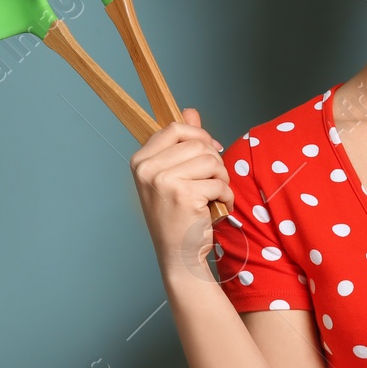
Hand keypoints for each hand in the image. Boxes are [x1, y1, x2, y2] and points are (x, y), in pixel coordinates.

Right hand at [129, 107, 234, 283]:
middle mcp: (147, 169)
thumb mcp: (175, 176)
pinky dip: (225, 196)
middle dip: (215, 162)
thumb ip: (182, 142)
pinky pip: (218, 182)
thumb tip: (190, 111)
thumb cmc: (177, 217)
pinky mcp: (183, 194)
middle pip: (198, 143)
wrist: (178, 256)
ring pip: (211, 160)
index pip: (175, 127)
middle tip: (213, 182)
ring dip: (222, 179)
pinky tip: (217, 208)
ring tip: (214, 196)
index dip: (199, 137)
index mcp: (140, 161)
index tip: (209, 152)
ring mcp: (163, 181)